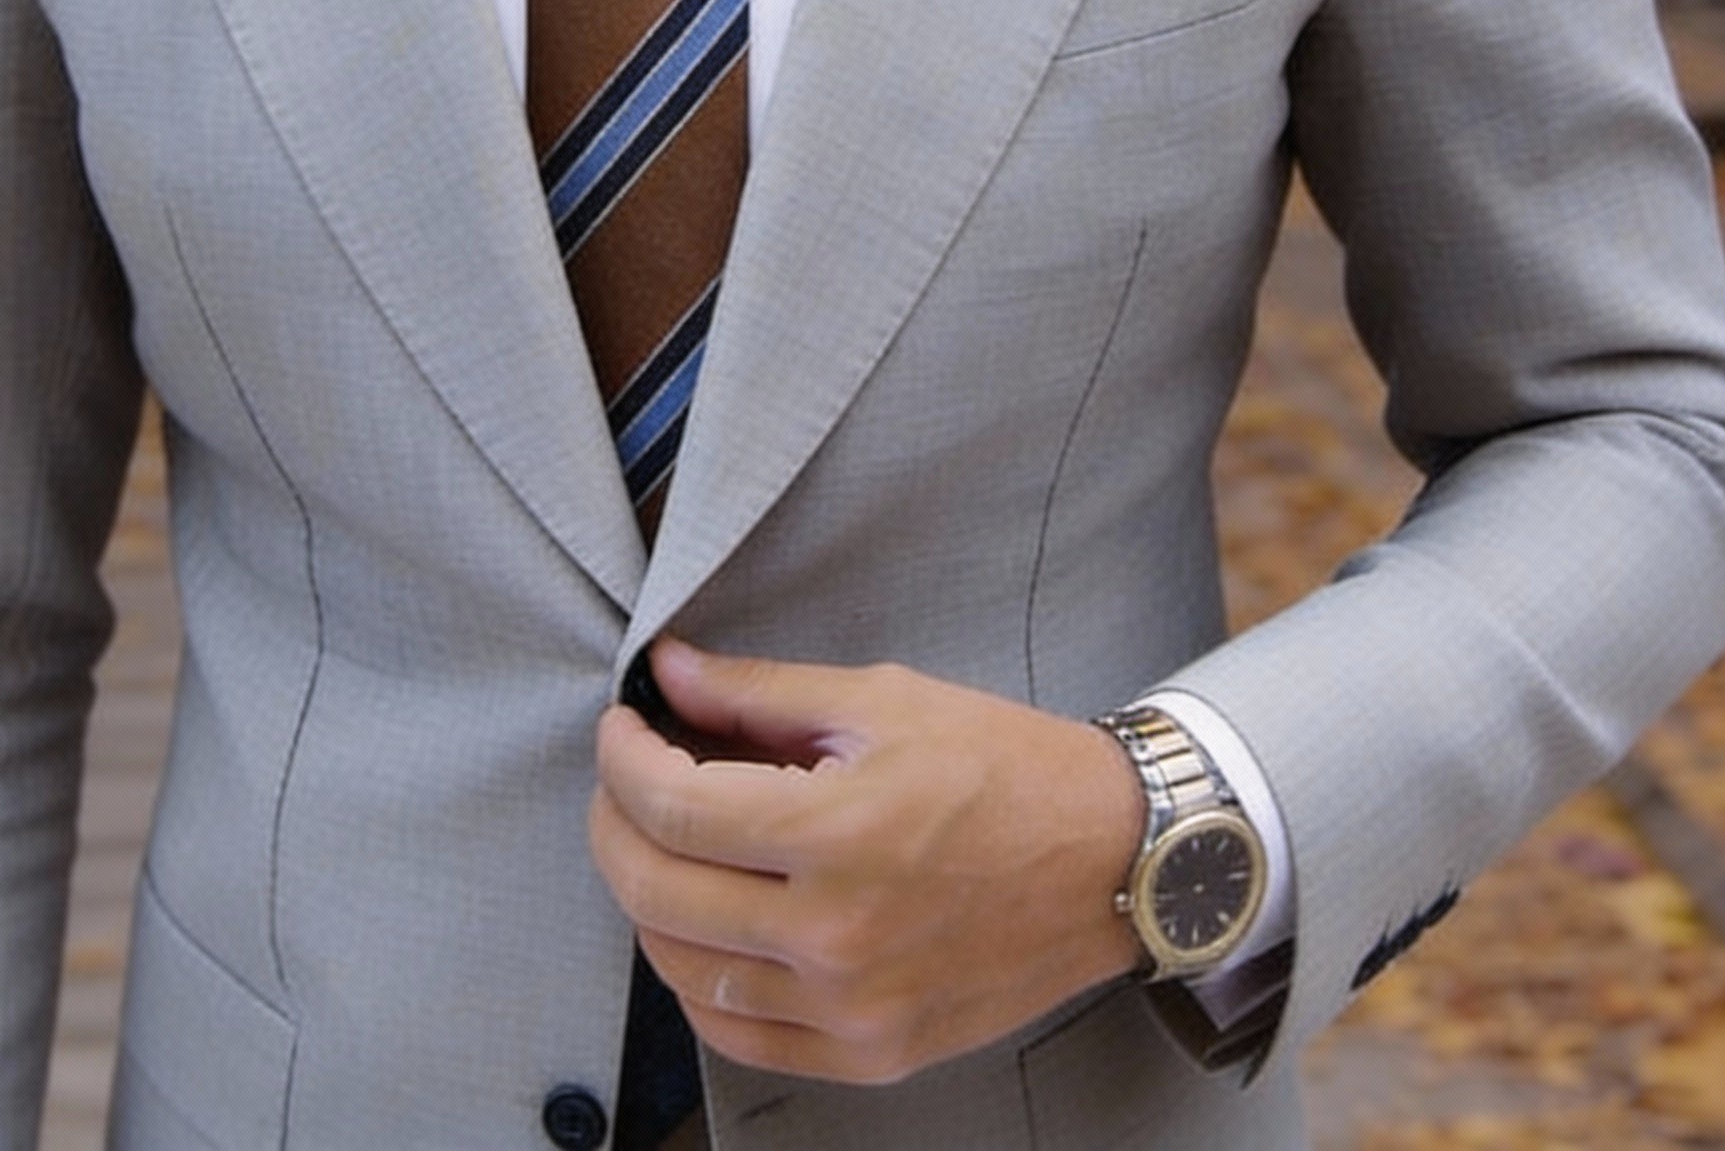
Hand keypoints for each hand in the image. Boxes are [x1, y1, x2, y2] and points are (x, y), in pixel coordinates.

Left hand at [589, 638, 1147, 1084]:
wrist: (1111, 858)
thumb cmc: (1006, 768)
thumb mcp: (883, 700)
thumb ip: (760, 694)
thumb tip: (668, 673)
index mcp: (839, 832)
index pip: (670, 806)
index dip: (621, 759)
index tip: (621, 728)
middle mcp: (837, 934)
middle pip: (656, 890)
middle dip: (613, 823)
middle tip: (624, 779)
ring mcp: (852, 1008)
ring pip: (682, 969)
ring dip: (648, 900)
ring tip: (666, 844)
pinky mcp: (871, 1052)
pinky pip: (738, 1035)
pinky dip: (698, 979)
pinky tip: (706, 926)